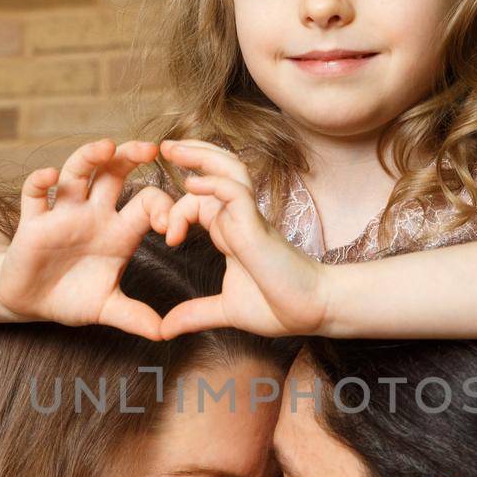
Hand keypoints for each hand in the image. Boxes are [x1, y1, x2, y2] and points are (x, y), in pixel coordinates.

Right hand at [0, 138, 175, 337]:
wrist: (30, 303)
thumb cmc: (71, 297)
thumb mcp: (106, 308)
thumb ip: (134, 316)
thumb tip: (165, 333)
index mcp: (119, 231)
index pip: (147, 203)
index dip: (163, 208)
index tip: (172, 227)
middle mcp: (93, 214)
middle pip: (114, 173)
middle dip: (130, 157)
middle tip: (150, 148)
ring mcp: (63, 214)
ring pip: (78, 173)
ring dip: (90, 157)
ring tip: (106, 146)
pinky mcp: (33, 221)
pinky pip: (35, 194)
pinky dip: (40, 182)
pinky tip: (51, 176)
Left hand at [156, 140, 328, 337]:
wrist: (313, 312)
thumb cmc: (280, 307)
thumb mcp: (225, 310)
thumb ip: (194, 314)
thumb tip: (164, 330)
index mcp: (232, 232)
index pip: (201, 200)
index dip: (178, 209)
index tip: (167, 238)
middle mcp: (240, 219)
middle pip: (217, 169)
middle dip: (190, 154)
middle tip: (163, 147)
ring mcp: (249, 219)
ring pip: (227, 169)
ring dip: (200, 156)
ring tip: (173, 149)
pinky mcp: (257, 226)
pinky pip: (235, 192)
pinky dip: (213, 184)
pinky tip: (192, 184)